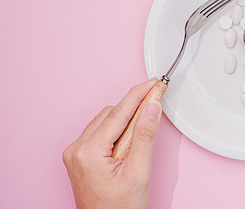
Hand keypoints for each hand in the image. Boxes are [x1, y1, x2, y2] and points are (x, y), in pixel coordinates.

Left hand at [63, 78, 161, 208]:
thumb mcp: (138, 172)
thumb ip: (145, 136)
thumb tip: (151, 108)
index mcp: (88, 152)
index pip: (118, 113)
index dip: (139, 95)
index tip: (154, 83)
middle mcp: (76, 150)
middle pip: (111, 114)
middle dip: (134, 106)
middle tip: (156, 99)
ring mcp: (76, 155)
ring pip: (105, 122)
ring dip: (126, 118)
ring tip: (146, 124)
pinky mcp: (81, 159)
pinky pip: (100, 133)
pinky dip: (118, 129)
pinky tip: (131, 136)